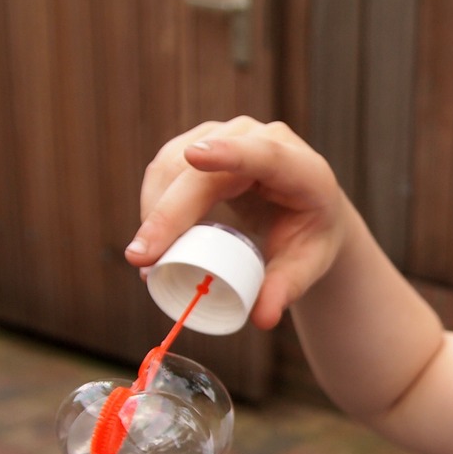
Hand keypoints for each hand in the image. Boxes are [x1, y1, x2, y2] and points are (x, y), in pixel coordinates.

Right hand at [128, 116, 356, 328]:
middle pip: (205, 171)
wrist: (307, 209)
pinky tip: (151, 236)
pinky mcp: (202, 142)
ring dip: (154, 211)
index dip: (230, 153)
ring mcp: (228, 134)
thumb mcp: (308, 263)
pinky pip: (167, 168)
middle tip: (142, 257)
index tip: (194, 157)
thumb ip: (287, 289)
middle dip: (168, 212)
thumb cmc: (310, 235)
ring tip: (148, 260)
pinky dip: (154, 203)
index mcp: (302, 168)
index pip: (265, 154)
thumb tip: (261, 318)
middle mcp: (262, 138)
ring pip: (175, 165)